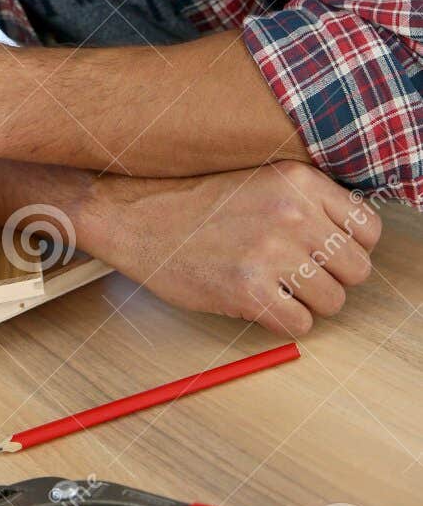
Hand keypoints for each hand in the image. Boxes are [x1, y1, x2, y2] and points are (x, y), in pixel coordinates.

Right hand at [83, 160, 381, 336]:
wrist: (137, 217)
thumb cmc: (197, 202)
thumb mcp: (260, 179)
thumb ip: (308, 201)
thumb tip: (351, 238)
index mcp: (299, 181)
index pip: (368, 228)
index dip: (351, 247)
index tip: (327, 252)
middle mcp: (292, 213)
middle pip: (357, 269)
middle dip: (331, 278)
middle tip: (298, 273)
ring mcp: (271, 252)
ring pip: (333, 302)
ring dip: (308, 302)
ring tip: (275, 286)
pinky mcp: (249, 290)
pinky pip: (301, 325)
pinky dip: (284, 322)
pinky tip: (258, 301)